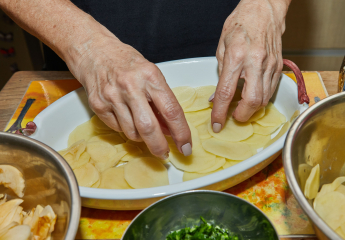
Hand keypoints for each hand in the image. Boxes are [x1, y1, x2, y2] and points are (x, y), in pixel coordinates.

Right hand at [67, 33, 191, 158]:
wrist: (93, 51)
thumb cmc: (126, 62)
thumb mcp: (151, 74)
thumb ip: (161, 101)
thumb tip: (170, 129)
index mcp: (150, 76)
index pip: (171, 110)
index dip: (181, 132)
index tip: (186, 146)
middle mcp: (131, 87)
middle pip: (149, 127)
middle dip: (159, 146)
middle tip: (165, 153)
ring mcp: (112, 96)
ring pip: (132, 132)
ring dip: (143, 138)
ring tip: (144, 131)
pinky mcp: (98, 105)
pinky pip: (118, 129)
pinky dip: (127, 130)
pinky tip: (128, 120)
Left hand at [211, 0, 289, 131]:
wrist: (264, 10)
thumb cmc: (240, 24)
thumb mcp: (222, 47)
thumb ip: (220, 74)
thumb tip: (216, 97)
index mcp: (236, 56)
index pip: (226, 92)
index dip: (220, 112)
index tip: (217, 124)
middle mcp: (255, 62)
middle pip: (252, 101)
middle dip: (242, 115)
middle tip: (233, 117)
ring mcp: (270, 65)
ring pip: (264, 99)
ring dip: (252, 109)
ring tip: (241, 108)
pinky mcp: (278, 67)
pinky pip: (271, 91)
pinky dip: (261, 99)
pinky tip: (252, 97)